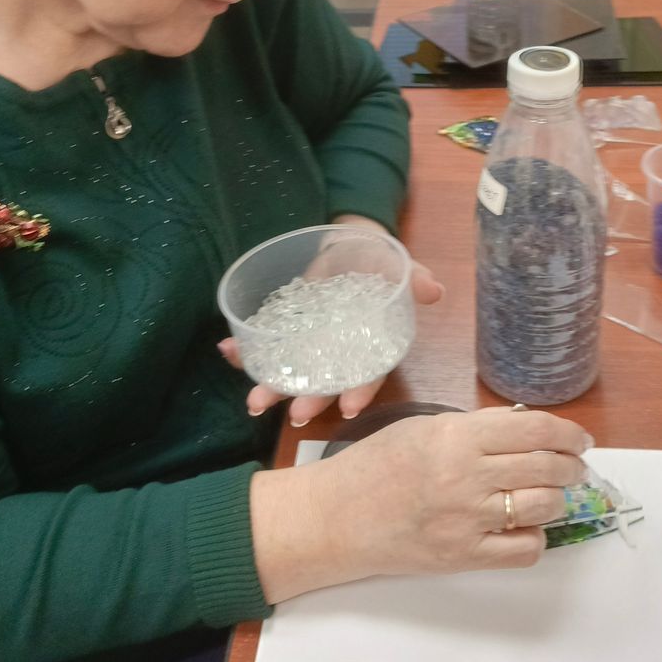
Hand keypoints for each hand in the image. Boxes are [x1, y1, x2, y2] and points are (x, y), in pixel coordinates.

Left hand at [220, 217, 444, 426]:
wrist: (350, 246)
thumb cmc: (379, 261)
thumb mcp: (398, 266)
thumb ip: (413, 278)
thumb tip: (433, 289)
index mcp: (371, 345)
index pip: (369, 375)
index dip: (360, 392)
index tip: (348, 409)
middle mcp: (340, 354)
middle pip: (326, 384)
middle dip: (310, 400)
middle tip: (295, 415)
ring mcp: (311, 345)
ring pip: (292, 375)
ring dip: (272, 388)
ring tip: (254, 402)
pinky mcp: (288, 331)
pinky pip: (267, 347)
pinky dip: (246, 352)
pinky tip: (228, 350)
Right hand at [250, 408, 592, 601]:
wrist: (336, 518)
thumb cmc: (374, 466)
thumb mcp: (423, 428)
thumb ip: (475, 428)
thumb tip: (527, 428)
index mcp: (455, 436)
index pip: (535, 429)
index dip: (568, 433)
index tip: (579, 439)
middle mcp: (466, 476)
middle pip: (547, 467)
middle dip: (570, 466)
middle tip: (571, 466)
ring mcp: (467, 519)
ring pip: (544, 507)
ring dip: (556, 499)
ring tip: (547, 495)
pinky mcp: (464, 556)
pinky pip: (525, 549)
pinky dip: (535, 538)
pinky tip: (523, 527)